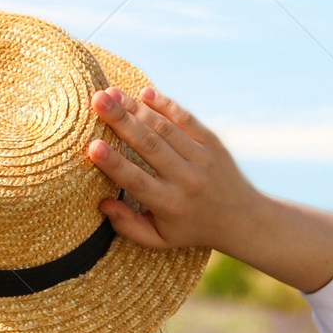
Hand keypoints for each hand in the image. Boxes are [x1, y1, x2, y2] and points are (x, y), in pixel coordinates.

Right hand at [85, 85, 332, 294]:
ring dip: (136, 108)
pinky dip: (165, 105)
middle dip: (121, 121)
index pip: (136, 181)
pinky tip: (144, 93)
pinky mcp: (213, 143)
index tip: (92, 146)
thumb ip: (129, 226)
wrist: (241, 218)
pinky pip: (186, 119)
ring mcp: (202, 158)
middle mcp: (186, 180)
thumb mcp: (159, 240)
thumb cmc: (190, 229)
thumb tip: (103, 203)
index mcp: (169, 205)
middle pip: (149, 145)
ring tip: (111, 93)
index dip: (113, 163)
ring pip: (164, 128)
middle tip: (97, 100)